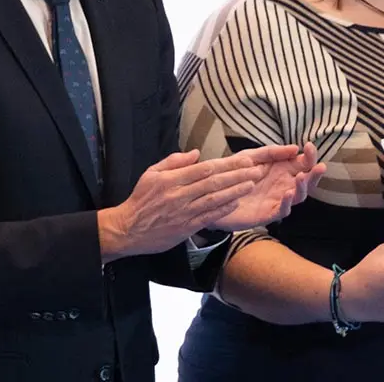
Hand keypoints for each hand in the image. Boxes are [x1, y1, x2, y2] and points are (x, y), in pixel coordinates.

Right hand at [98, 149, 266, 260]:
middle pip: (213, 182)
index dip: (226, 164)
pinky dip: (223, 210)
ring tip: (251, 184)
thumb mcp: (151, 173)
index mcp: (171, 180)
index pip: (203, 168)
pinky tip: (236, 203)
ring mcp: (184, 212)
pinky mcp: (186, 228)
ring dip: (235, 191)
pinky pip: (208, 217)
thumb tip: (196, 153)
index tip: (243, 159)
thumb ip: (174, 161)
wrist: (128, 229)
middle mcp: (179, 195)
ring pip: (213, 199)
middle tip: (255, 170)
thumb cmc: (140, 199)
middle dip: (236, 175)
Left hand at [210, 143, 327, 231]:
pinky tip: (288, 193)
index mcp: (281, 170)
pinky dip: (286, 203)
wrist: (213, 193)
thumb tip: (295, 148)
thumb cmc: (234, 174)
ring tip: (302, 177)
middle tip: (319, 166)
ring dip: (302, 188)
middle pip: (306, 181)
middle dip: (314, 174)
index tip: (310, 146)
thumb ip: (272, 152)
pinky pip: (281, 211)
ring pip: (297, 197)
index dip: (309, 156)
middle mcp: (283, 185)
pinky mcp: (267, 214)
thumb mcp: (251, 157)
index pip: (302, 163)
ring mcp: (276, 200)